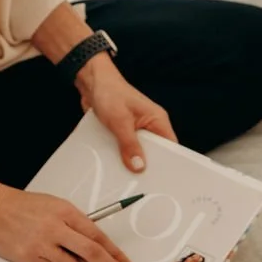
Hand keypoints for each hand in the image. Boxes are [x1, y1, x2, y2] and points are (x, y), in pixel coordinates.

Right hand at [0, 184, 133, 261]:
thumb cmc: (23, 207)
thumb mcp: (54, 207)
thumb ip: (74, 225)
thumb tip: (95, 247)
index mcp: (67, 212)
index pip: (99, 236)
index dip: (116, 254)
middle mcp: (58, 227)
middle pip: (93, 253)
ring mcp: (44, 243)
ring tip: (55, 253)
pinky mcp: (30, 257)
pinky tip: (38, 253)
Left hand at [77, 56, 176, 172]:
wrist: (91, 81)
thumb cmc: (109, 92)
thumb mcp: (120, 121)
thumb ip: (130, 144)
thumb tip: (139, 166)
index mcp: (157, 119)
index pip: (170, 146)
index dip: (168, 163)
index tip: (162, 178)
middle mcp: (149, 125)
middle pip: (154, 152)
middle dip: (145, 165)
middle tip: (139, 179)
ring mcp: (136, 129)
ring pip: (137, 152)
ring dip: (130, 160)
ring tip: (124, 173)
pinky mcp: (123, 132)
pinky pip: (125, 148)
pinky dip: (119, 155)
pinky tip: (112, 163)